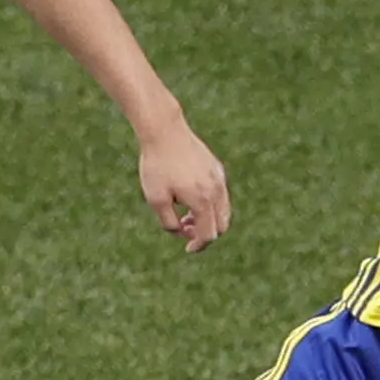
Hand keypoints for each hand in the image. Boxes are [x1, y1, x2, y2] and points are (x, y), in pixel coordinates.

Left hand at [139, 122, 231, 251]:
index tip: (187, 248)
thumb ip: (169, 222)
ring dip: (208, 218)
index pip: (209, 234)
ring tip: (185, 212)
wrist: (164, 131)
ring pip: (224, 210)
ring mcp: (219, 178)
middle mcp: (217, 191)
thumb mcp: (156, 199)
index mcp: (203, 201)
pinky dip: (210, 203)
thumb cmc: (157, 166)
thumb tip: (181, 232)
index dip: (198, 245)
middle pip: (222, 225)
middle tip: (184, 226)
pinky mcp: (216, 168)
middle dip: (205, 232)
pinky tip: (189, 195)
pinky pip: (220, 194)